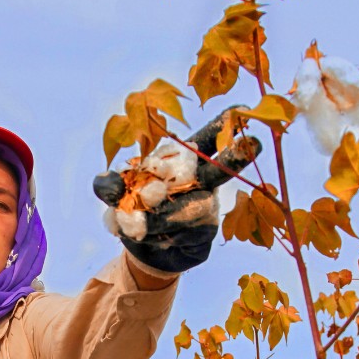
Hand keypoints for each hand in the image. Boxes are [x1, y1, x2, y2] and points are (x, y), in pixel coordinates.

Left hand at [93, 108, 261, 273]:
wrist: (145, 251)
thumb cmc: (137, 210)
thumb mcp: (118, 194)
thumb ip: (111, 185)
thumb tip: (105, 182)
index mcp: (185, 163)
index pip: (206, 140)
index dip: (223, 125)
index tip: (241, 107)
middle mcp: (203, 183)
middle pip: (220, 170)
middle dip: (235, 156)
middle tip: (252, 142)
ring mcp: (207, 210)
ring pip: (188, 209)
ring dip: (157, 216)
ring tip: (135, 222)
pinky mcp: (205, 237)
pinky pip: (182, 234)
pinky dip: (157, 235)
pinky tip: (148, 237)